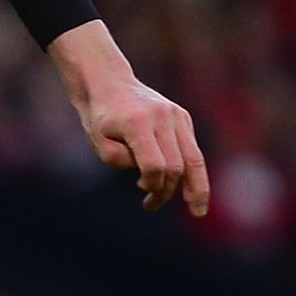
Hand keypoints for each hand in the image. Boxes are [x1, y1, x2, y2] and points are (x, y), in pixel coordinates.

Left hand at [51, 22, 208, 214]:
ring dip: (195, 188)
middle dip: (166, 190)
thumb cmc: (100, 117)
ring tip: (197, 211)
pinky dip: (192, 172)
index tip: (141, 190)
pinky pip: (192, 150)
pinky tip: (189, 190)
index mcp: (138, 122)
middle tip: (151, 205)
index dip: (151, 184)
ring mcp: (177, 115)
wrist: (110, 84)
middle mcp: (163, 117)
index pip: (154, 165)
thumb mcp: (98, 142)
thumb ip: (119, 160)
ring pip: (194, 158)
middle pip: (177, 165)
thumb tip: (150, 176)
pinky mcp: (183, 117)